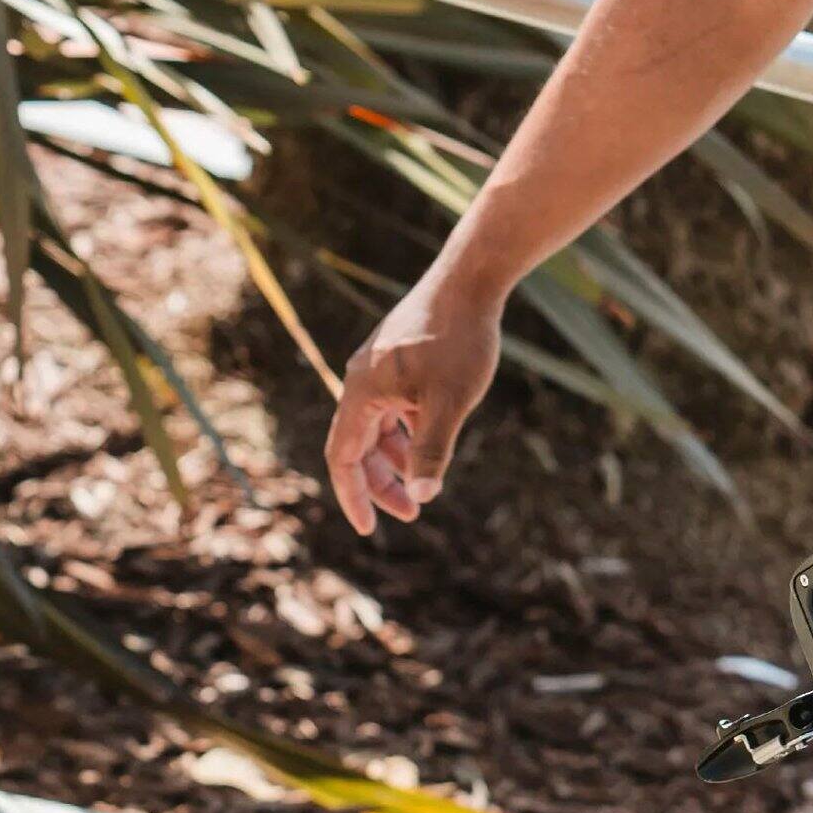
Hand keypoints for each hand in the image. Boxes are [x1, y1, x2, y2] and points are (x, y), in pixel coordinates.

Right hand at [324, 267, 502, 535]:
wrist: (470, 283)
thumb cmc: (459, 341)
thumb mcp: (449, 402)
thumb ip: (432, 450)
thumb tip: (422, 498)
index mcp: (361, 394)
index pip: (342, 458)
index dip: (353, 496)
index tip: (369, 529)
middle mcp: (361, 382)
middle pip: (358, 447)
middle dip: (380, 484)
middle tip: (414, 513)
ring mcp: (379, 370)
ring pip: (376, 428)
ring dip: (394, 460)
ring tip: (422, 486)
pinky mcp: (397, 361)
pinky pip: (391, 409)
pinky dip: (405, 433)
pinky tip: (427, 444)